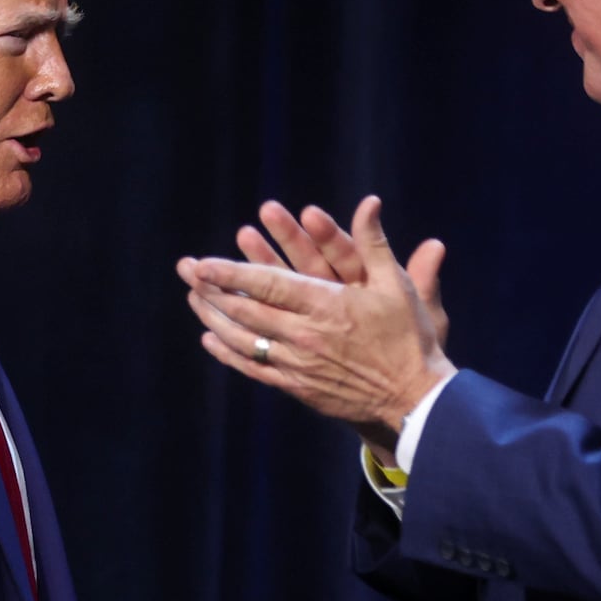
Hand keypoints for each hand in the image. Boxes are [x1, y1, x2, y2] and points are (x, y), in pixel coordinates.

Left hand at [177, 196, 454, 444]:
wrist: (414, 399)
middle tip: (186, 272)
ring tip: (192, 299)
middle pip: (246, 310)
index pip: (268, 285)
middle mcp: (306, 335)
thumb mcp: (396, 285)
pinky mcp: (297, 387)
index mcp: (327, 305)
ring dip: (214, 317)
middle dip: (212, 289)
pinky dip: (228, 353)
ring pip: (244, 339)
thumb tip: (369, 201)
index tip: (203, 263)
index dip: (231, 273)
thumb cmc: (409, 337)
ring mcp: (298, 363)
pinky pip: (254, 368)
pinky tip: (212, 340)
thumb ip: (374, 242)